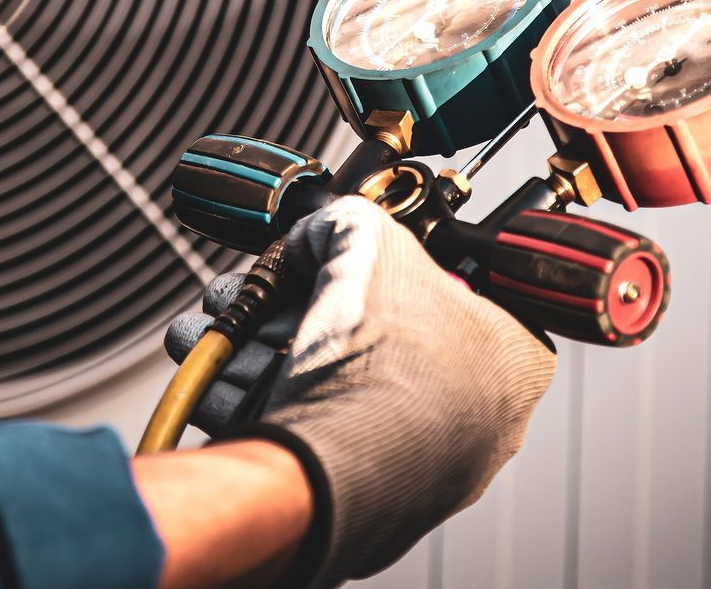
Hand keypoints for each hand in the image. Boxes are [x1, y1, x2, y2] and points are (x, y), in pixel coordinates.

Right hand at [164, 197, 555, 583]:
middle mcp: (467, 411)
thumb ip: (343, 223)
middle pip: (364, 336)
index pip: (443, 290)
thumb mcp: (369, 241)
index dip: (376, 266)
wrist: (342, 470)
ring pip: (319, 385)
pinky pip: (296, 428)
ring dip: (249, 353)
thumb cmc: (385, 362)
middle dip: (285, 310)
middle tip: (243, 295)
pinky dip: (243, 399)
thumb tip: (316, 234)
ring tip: (204, 331)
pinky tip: (203, 376)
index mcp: (506, 354)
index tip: (325, 260)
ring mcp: (410, 456)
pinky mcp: (352, 488)